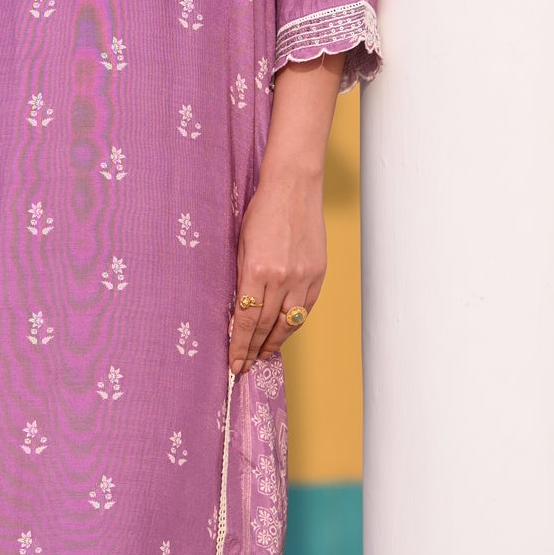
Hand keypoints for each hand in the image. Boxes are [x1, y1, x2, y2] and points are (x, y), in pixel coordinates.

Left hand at [229, 168, 325, 373]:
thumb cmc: (262, 210)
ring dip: (275, 343)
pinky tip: (283, 331)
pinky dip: (293, 324)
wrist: (294, 187)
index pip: (247, 320)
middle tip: (245, 367)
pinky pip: (305, 309)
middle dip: (254, 350)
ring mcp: (303, 277)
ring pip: (289, 323)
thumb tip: (240, 310)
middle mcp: (282, 278)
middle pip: (267, 326)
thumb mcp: (242, 243)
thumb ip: (242, 277)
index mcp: (257, 270)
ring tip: (263, 355)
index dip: (240, 346)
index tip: (235, 364)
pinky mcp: (318, 273)